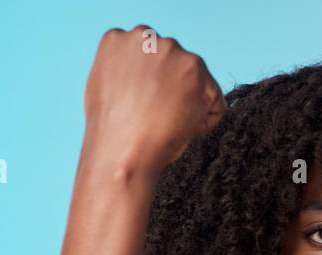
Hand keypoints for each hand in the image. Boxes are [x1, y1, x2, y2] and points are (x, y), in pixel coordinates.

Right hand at [82, 25, 225, 174]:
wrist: (123, 151)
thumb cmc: (112, 131)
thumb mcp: (106, 87)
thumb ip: (125, 71)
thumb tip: (139, 74)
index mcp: (118, 38)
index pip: (151, 59)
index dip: (153, 88)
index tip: (146, 107)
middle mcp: (144, 36)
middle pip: (176, 66)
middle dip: (175, 91)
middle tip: (158, 117)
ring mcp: (171, 50)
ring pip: (197, 82)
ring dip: (191, 105)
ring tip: (167, 123)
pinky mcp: (196, 69)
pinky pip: (216, 101)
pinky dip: (206, 121)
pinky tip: (182, 129)